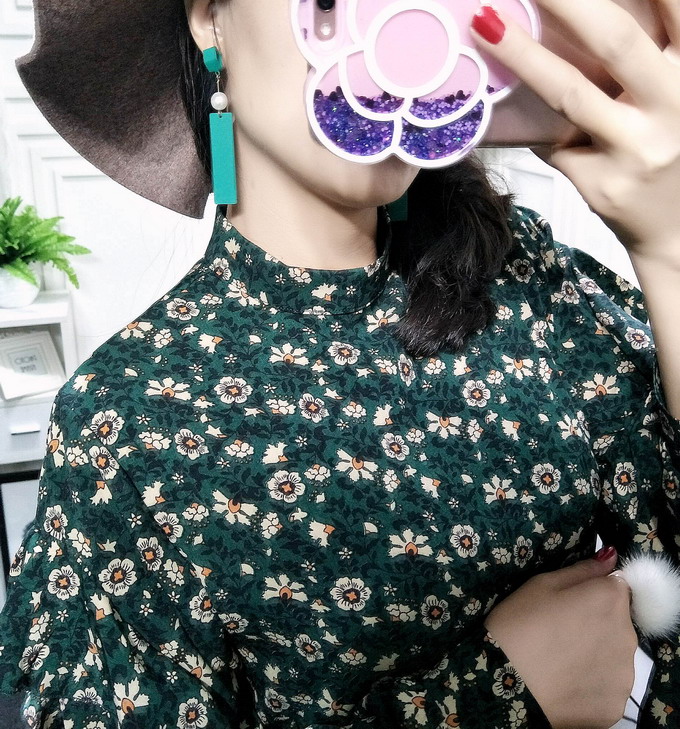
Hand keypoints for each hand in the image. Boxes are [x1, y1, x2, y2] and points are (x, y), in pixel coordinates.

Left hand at [470, 0, 679, 260]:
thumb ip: (656, 57)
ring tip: (484, 24)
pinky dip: (527, 124)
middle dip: (568, 2)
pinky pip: (553, 143)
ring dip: (522, 55)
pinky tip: (499, 109)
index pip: (675, 9)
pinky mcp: (602, 184)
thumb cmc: (678, 149)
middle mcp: (676, 106)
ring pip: (570, 93)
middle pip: (615, 42)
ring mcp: (636, 150)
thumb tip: (584, 15)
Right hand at [483, 548, 636, 728]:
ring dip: (597, 651)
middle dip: (597, 620)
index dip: (592, 591)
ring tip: (561, 658)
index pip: (615, 585)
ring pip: (615, 653)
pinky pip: (608, 684)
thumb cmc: (518, 625)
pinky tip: (566, 681)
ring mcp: (624, 673)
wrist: (505, 687)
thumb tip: (610, 557)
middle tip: (559, 630)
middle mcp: (627, 634)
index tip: (568, 602)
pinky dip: (592, 682)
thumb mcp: (541, 585)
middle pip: (618, 619)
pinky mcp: (616, 703)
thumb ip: (581, 571)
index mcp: (609, 599)